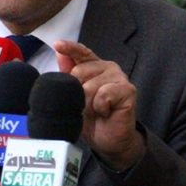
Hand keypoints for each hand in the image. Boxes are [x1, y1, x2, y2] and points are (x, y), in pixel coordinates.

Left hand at [54, 40, 143, 170]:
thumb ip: (68, 75)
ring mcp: (119, 78)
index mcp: (94, 67)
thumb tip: (59, 53)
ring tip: (96, 111)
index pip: (81, 52)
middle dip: (77, 93)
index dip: (70, 48)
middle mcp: (108, 68)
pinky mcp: (128, 90)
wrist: (108, 141)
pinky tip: (106, 112)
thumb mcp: (74, 97)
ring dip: (88, 104)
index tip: (57, 44)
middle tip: (85, 106)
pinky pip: (103, 95)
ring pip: (90, 86)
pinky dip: (100, 107)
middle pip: (80, 72)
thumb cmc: (91, 119)